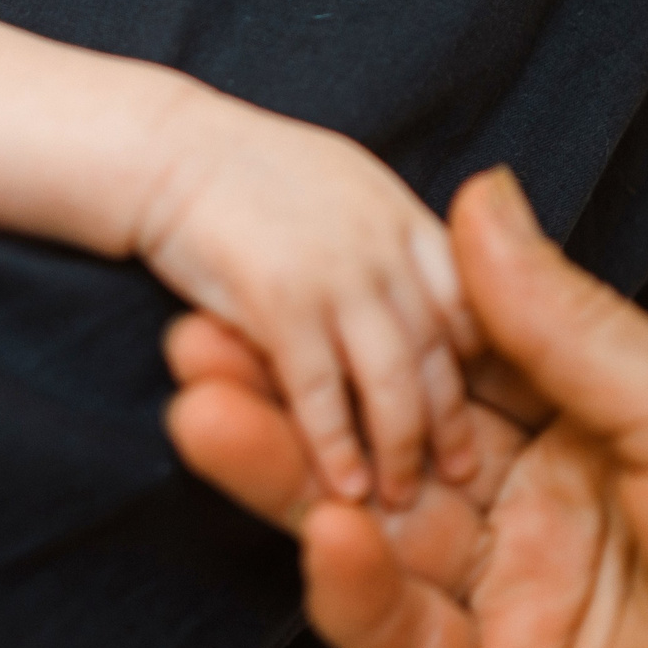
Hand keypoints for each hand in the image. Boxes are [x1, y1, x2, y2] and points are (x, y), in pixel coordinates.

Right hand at [140, 103, 480, 506]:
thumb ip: (386, 235)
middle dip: (450, 419)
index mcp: (402, 217)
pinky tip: (339, 487)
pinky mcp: (281, 302)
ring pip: (393, 379)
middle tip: (457, 473)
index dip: (483, 358)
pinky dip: (333, 447)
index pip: (470, 300)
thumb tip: (424, 281)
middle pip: (440, 348)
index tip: (481, 402)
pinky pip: (320, 392)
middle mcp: (385, 245)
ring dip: (399, 448)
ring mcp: (338, 274)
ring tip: (397, 497)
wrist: (164, 151)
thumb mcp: (340, 184)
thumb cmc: (239, 172)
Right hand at [166, 168, 647, 647]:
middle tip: (197, 340)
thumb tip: (480, 194)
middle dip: (294, 391)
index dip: (366, 322)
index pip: (453, 364)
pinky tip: (317, 529)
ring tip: (200, 414)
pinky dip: (348, 585)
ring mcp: (515, 608)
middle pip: (392, 441)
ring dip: (287, 474)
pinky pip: (400, 637)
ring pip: (374, 528)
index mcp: (603, 433)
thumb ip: (567, 320)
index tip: (277, 272)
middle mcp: (545, 515)